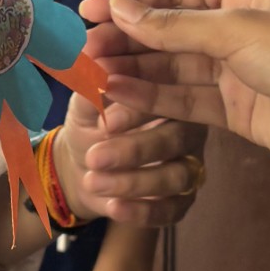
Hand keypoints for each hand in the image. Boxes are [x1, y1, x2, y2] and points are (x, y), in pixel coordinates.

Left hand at [55, 97, 205, 225]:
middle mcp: (189, 129)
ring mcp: (189, 166)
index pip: (167, 98)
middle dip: (135, 149)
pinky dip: (143, 212)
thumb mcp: (85, 102)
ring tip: (92, 181)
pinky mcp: (182, 200)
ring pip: (177, 176)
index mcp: (171, 96)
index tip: (105, 120)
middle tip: (94, 156)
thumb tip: (88, 58)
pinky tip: (113, 207)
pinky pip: (173, 210)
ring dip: (133, 182)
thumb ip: (89, 82)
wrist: (80, 167)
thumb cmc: (91, 124)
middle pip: (177, 138)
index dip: (138, 109)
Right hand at [80, 0, 269, 180]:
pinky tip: (120, 97)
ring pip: (174, 65)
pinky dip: (153, 98)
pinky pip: (185, 98)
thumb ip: (174, 25)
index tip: (90, 10)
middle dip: (127, 37)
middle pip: (170, 26)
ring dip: (134, 70)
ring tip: (93, 77)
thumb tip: (120, 7)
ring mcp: (238, 68)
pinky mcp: (237, 108)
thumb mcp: (238, 30)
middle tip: (84, 50)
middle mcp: (241, 24)